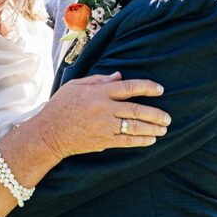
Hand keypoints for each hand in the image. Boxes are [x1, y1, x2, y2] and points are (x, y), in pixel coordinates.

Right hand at [33, 72, 170, 159]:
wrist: (49, 133)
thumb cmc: (61, 106)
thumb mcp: (76, 86)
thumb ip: (98, 79)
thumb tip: (119, 76)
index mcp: (98, 92)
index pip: (128, 87)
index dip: (147, 87)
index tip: (160, 89)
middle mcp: (104, 108)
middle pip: (137, 110)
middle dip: (156, 113)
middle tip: (168, 117)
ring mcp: (104, 126)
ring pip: (135, 127)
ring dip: (152, 128)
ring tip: (164, 129)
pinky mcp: (103, 141)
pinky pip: (127, 141)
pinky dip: (141, 140)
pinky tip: (151, 140)